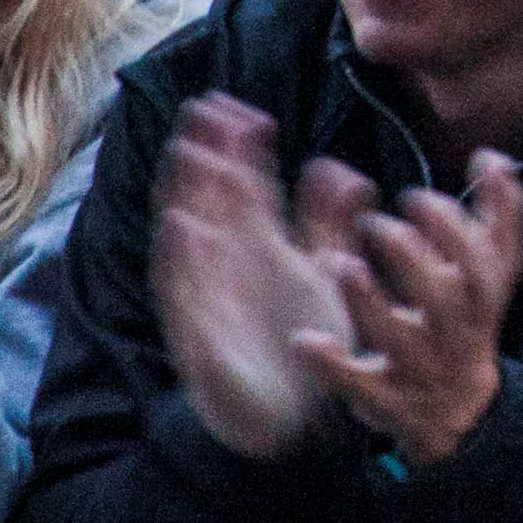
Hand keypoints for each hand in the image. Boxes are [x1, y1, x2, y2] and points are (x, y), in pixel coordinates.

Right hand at [151, 95, 341, 460]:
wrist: (287, 414)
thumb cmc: (303, 337)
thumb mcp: (326, 271)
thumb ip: (331, 221)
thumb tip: (337, 168)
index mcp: (262, 244)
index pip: (247, 184)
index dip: (241, 147)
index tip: (243, 108)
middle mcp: (230, 261)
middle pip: (212, 198)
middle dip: (206, 153)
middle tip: (204, 108)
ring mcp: (210, 291)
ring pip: (191, 233)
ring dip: (187, 193)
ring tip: (188, 152)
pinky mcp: (202, 329)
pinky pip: (189, 288)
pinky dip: (185, 256)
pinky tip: (185, 224)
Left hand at [288, 148, 522, 472]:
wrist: (460, 412)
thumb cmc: (470, 323)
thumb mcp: (495, 273)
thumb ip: (500, 214)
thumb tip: (491, 155)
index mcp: (483, 297)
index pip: (481, 258)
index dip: (450, 226)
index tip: (413, 196)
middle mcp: (456, 331)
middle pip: (447, 297)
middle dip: (416, 256)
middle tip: (378, 225)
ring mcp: (420, 366)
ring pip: (401, 339)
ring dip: (372, 303)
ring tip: (343, 264)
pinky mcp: (384, 398)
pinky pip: (358, 385)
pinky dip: (332, 366)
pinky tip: (306, 340)